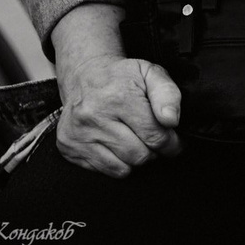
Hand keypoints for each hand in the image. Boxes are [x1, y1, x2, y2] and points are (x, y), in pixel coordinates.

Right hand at [53, 43, 183, 176]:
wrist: (84, 76)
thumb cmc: (122, 76)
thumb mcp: (151, 73)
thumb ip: (168, 94)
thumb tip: (171, 121)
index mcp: (118, 97)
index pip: (154, 135)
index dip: (171, 143)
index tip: (175, 142)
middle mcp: (94, 117)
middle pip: (139, 155)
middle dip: (153, 151)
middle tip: (154, 139)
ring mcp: (79, 134)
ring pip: (122, 168)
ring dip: (135, 159)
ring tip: (136, 141)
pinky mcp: (69, 147)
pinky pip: (103, 170)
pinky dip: (116, 163)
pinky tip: (117, 145)